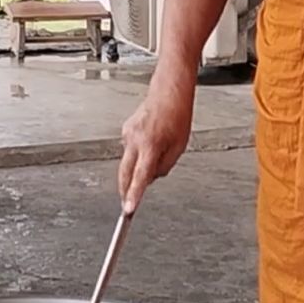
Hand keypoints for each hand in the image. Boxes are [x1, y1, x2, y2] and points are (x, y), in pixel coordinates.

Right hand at [118, 89, 193, 211]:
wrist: (168, 93)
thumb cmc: (177, 117)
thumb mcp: (179, 147)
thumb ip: (164, 167)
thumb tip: (151, 178)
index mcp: (151, 146)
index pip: (140, 177)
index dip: (134, 195)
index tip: (128, 209)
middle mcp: (135, 140)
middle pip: (125, 174)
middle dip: (125, 190)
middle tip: (128, 203)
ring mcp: (127, 134)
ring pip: (127, 162)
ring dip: (134, 168)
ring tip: (154, 155)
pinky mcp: (125, 130)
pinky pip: (129, 150)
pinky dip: (136, 154)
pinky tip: (148, 144)